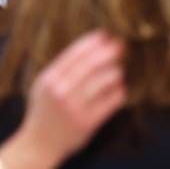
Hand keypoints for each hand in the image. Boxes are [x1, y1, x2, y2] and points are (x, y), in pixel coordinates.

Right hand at [0, 31, 126, 168]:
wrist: (39, 143)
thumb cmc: (46, 108)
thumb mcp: (45, 84)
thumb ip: (65, 65)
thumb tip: (99, 40)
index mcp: (50, 79)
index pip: (76, 52)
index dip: (95, 41)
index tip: (108, 35)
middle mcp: (61, 92)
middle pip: (94, 63)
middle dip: (111, 51)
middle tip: (122, 46)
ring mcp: (75, 107)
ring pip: (107, 79)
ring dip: (116, 72)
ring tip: (116, 72)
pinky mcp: (88, 121)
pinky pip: (114, 99)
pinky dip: (120, 91)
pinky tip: (119, 89)